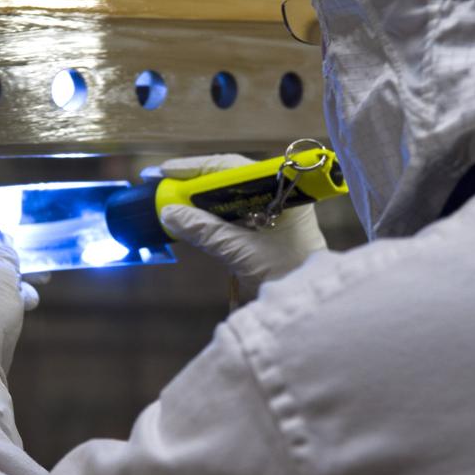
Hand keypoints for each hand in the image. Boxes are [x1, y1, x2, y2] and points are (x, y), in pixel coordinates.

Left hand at [0, 227, 39, 373]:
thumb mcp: (0, 272)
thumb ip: (4, 251)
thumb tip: (2, 237)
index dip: (0, 242)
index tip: (19, 251)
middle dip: (12, 271)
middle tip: (38, 276)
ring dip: (14, 290)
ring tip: (29, 300)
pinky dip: (5, 307)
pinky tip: (22, 310)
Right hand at [155, 154, 327, 293]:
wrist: (311, 306)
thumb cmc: (289, 275)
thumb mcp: (242, 252)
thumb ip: (206, 231)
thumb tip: (170, 214)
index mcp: (284, 189)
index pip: (232, 168)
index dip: (196, 169)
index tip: (167, 172)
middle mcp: (281, 194)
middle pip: (230, 179)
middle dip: (195, 183)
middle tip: (163, 185)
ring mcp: (276, 211)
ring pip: (231, 196)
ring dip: (203, 200)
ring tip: (173, 201)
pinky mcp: (270, 229)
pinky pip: (237, 213)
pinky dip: (214, 215)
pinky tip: (194, 218)